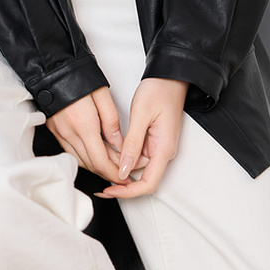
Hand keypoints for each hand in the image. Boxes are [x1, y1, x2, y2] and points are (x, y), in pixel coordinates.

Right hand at [47, 85, 125, 182]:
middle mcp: (70, 132)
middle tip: (121, 172)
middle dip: (108, 172)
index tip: (124, 176)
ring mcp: (60, 133)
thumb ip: (111, 121)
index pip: (100, 160)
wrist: (53, 67)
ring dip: (96, 167)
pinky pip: (71, 153)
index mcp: (84, 124)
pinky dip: (84, 158)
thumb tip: (118, 144)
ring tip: (110, 165)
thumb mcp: (103, 95)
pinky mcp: (54, 131)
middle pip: (91, 164)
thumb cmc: (79, 76)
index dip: (114, 172)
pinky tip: (93, 155)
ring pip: (80, 161)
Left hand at [94, 78, 187, 199]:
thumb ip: (132, 144)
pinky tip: (112, 153)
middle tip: (98, 178)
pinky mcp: (154, 141)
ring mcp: (159, 146)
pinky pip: (138, 155)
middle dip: (120, 181)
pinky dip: (125, 156)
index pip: (148, 183)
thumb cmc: (159, 90)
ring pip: (138, 166)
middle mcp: (163, 151)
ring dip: (121, 167)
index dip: (127, 192)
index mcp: (163, 148)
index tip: (109, 190)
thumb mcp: (141, 115)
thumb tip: (123, 170)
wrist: (170, 77)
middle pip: (142, 178)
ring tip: (101, 162)